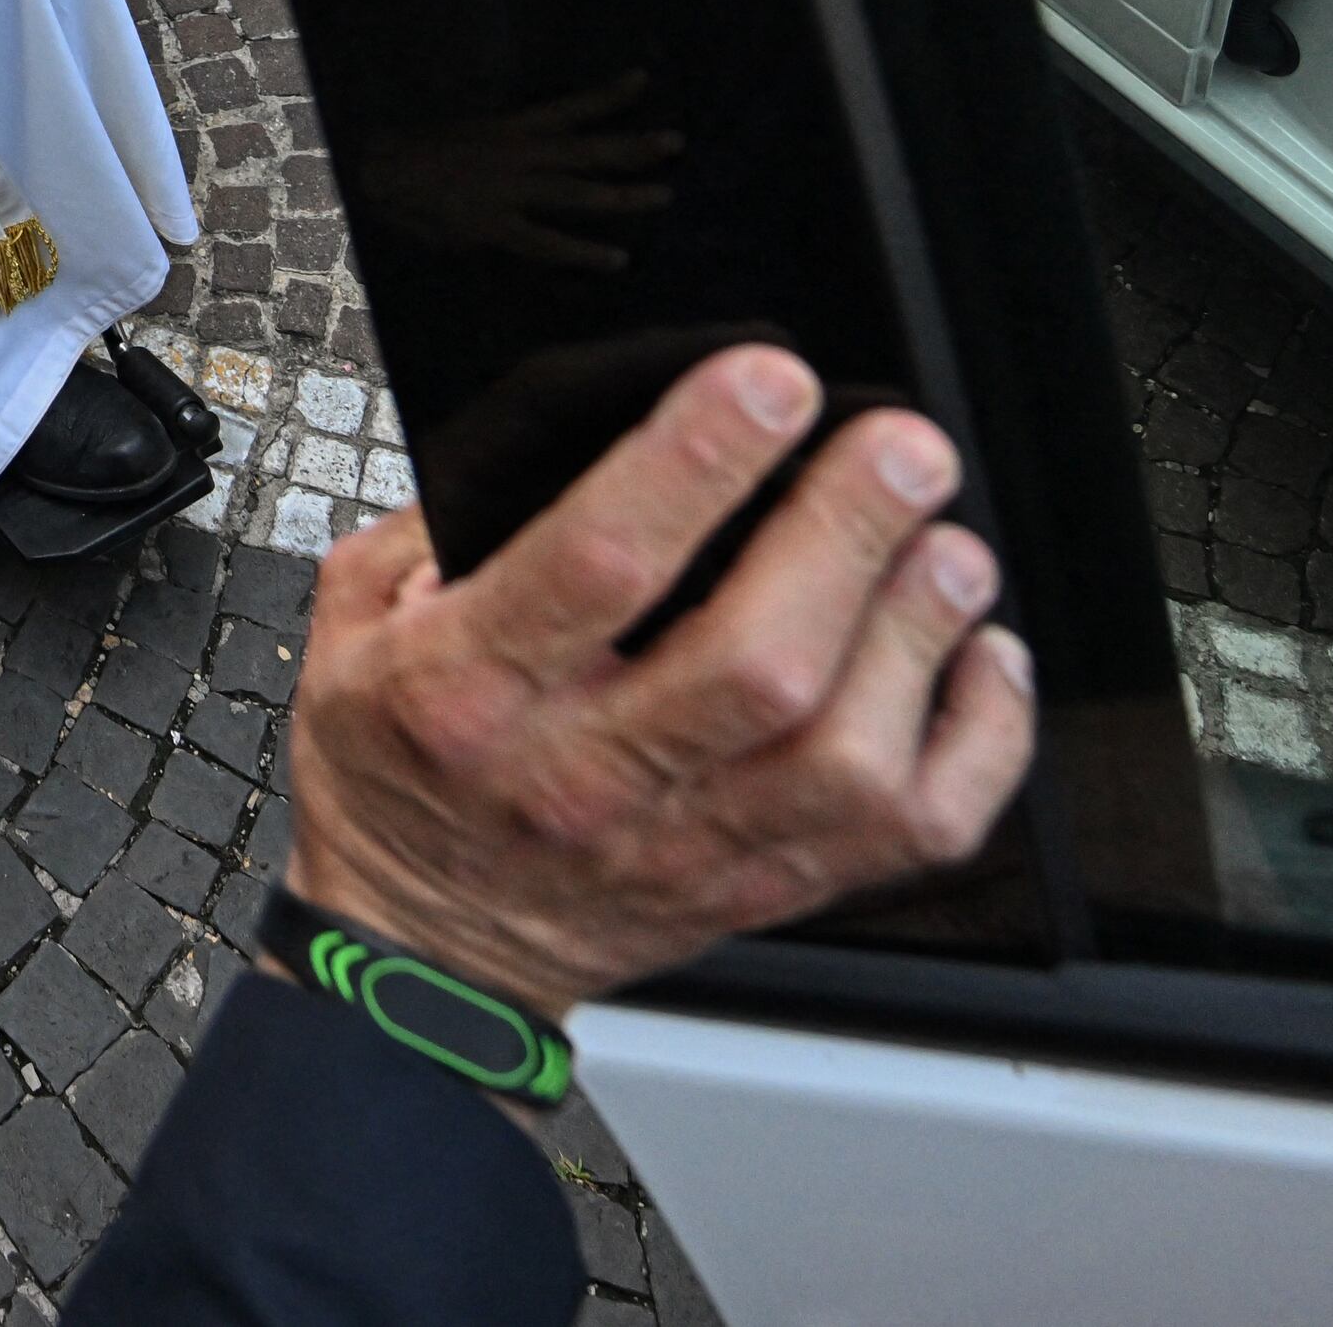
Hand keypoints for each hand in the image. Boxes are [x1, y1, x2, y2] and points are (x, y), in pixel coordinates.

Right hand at [279, 347, 1032, 1040]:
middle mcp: (584, 775)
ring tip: (947, 544)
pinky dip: (975, 739)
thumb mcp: (356, 622)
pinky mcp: (765, 887)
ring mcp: (686, 843)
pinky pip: (910, 833)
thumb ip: (436, 520)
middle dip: (847, 534)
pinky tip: (976, 656)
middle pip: (757, 662)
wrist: (423, 952)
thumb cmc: (399, 771)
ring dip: (918, 632)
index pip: (597, 565)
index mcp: (470, 692)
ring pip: (843, 754)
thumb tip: (564, 423)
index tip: (767, 381)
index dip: (696, 464)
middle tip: (901, 447)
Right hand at [372, 70, 679, 274]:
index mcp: (510, 128)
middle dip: (633, 146)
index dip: (607, 95)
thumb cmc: (415, 152)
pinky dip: (584, 251)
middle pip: (587, 149)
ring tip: (664, 195)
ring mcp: (509, 191)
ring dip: (624, 194)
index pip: (569, 107)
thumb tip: (532, 144)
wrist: (377, 172)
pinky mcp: (495, 226)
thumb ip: (502, 142)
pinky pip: (548, 241)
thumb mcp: (465, 133)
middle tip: (676, 142)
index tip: (643, 80)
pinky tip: (617, 259)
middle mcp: (518, 155)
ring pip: (578, 193)